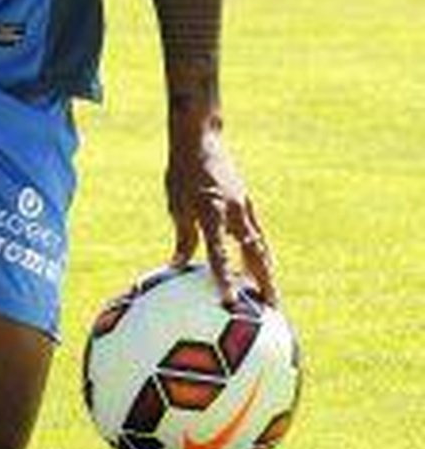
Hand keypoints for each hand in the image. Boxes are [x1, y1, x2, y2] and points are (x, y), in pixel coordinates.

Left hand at [166, 117, 277, 307]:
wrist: (201, 139)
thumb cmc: (183, 171)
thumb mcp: (177, 204)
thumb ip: (184, 237)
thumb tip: (178, 266)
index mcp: (211, 212)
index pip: (219, 253)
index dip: (225, 279)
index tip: (229, 302)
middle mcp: (233, 212)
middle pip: (253, 253)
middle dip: (263, 282)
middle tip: (270, 309)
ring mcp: (243, 207)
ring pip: (259, 245)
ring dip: (266, 270)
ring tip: (271, 294)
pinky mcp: (247, 202)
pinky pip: (257, 233)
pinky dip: (260, 252)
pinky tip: (261, 265)